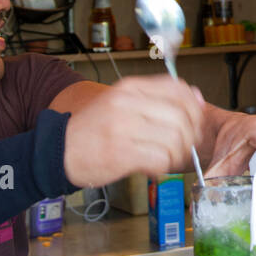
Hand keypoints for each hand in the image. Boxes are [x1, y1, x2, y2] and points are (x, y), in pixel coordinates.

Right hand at [63, 75, 204, 187]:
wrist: (59, 149)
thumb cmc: (95, 128)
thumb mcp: (122, 101)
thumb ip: (156, 98)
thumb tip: (197, 98)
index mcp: (130, 87)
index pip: (178, 89)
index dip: (194, 107)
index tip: (194, 120)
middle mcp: (128, 103)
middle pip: (181, 116)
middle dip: (190, 135)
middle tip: (185, 146)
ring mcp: (124, 128)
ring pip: (174, 140)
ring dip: (177, 155)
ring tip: (167, 159)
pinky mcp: (121, 154)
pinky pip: (160, 160)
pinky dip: (164, 167)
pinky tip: (155, 168)